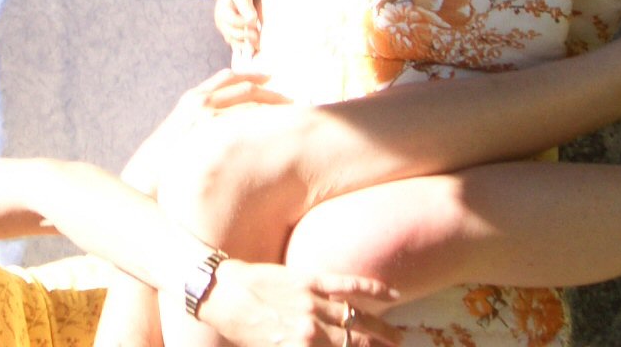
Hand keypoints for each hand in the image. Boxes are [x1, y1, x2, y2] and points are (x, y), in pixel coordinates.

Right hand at [121, 69, 288, 194]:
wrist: (147, 177)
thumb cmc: (166, 161)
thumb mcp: (183, 133)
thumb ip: (202, 125)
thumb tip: (224, 131)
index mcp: (193, 98)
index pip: (229, 77)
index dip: (252, 76)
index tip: (271, 78)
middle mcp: (200, 100)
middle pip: (244, 86)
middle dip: (270, 90)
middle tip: (291, 99)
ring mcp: (206, 114)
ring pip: (249, 100)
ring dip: (273, 103)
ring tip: (294, 112)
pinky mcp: (212, 131)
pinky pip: (245, 119)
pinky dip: (263, 118)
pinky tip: (279, 127)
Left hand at [198, 258, 402, 346]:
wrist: (223, 295)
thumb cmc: (242, 331)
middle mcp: (312, 330)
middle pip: (358, 343)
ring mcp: (313, 303)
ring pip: (358, 318)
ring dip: (382, 329)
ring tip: (397, 337)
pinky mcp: (310, 280)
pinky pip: (347, 284)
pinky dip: (372, 290)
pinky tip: (392, 295)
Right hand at [214, 0, 262, 59]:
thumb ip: (246, 6)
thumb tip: (252, 19)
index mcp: (222, 11)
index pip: (234, 21)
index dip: (245, 22)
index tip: (254, 17)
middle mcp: (220, 23)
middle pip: (232, 34)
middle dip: (246, 34)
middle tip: (257, 33)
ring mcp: (223, 30)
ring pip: (233, 42)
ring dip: (245, 43)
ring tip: (256, 40)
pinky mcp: (228, 35)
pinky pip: (235, 45)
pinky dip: (244, 46)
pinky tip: (254, 45)